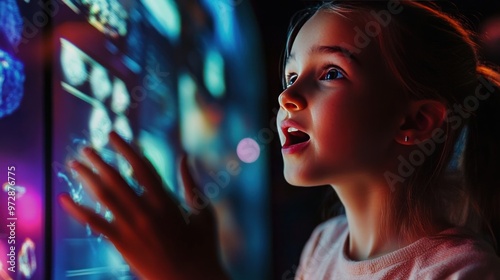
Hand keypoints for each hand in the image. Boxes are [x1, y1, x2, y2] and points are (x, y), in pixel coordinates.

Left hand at [59, 131, 228, 279]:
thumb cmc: (204, 246)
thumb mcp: (204, 212)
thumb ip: (191, 183)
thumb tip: (184, 156)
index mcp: (168, 201)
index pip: (142, 167)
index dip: (126, 149)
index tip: (113, 135)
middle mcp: (147, 212)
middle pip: (117, 179)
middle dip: (99, 160)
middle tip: (85, 148)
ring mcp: (132, 228)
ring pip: (104, 197)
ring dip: (87, 178)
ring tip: (74, 164)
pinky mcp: (122, 244)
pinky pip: (95, 223)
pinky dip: (77, 209)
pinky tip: (64, 198)